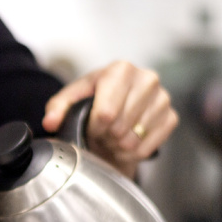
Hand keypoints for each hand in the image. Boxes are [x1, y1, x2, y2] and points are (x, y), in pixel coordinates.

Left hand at [41, 60, 177, 177]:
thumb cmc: (92, 102)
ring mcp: (163, 98)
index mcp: (121, 69)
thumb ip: (57, 109)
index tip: (90, 126)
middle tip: (102, 132)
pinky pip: (147, 148)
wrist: (115, 109)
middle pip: (119, 128)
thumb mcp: (70, 101)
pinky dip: (132, 152)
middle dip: (105, 136)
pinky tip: (126, 142)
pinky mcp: (171, 117)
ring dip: (117, 145)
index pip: (106, 113)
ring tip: (113, 135)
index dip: (93, 127)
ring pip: (133, 140)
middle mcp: (147, 79)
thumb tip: (50, 122)